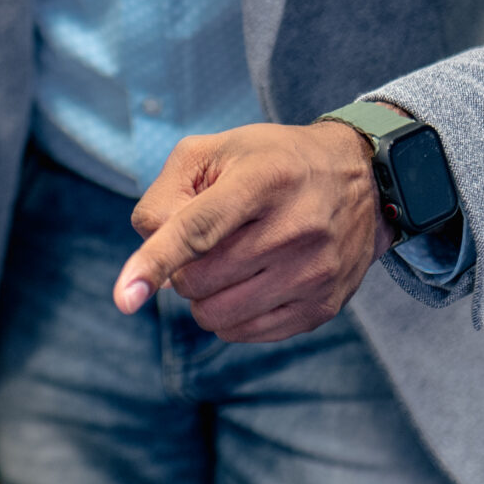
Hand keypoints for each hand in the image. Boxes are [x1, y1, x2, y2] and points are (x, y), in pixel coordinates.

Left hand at [112, 121, 392, 342]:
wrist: (360, 179)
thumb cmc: (270, 162)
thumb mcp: (215, 151)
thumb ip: (167, 193)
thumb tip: (149, 251)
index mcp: (263, 180)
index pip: (197, 231)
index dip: (155, 262)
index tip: (124, 298)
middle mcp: (295, 229)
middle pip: (198, 278)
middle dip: (182, 266)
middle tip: (206, 241)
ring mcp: (313, 273)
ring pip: (216, 314)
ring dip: (203, 295)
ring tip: (226, 262)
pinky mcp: (322, 307)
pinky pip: (245, 332)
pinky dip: (229, 315)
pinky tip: (247, 283)